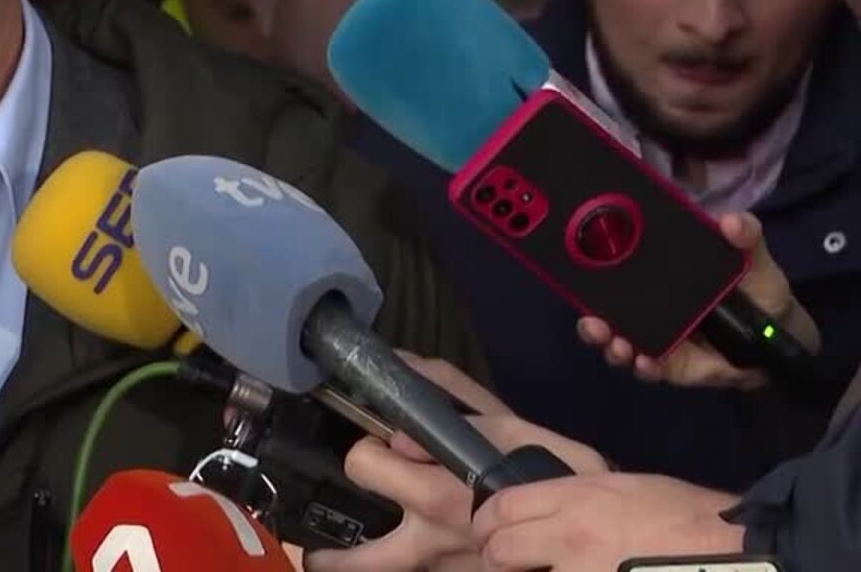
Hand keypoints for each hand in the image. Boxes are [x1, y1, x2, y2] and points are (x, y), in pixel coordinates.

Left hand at [304, 355, 607, 570]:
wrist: (604, 531)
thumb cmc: (552, 467)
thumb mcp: (504, 420)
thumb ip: (448, 396)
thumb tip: (399, 369)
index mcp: (436, 496)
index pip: (364, 465)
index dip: (367, 452)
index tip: (380, 449)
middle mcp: (433, 546)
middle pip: (358, 562)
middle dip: (332, 558)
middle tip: (317, 553)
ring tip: (329, 569)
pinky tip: (401, 563)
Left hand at [472, 473, 741, 571]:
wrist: (732, 553)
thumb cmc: (687, 516)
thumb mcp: (624, 488)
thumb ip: (576, 499)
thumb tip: (545, 513)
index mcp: (576, 499)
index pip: (502, 508)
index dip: (485, 521)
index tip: (486, 531)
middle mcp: (569, 537)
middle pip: (499, 549)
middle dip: (495, 556)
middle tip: (503, 561)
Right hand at [577, 211, 816, 387]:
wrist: (778, 334)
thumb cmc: (756, 288)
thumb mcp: (752, 258)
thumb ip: (746, 236)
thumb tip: (731, 222)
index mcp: (657, 276)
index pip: (615, 272)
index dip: (592, 274)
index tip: (581, 272)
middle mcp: (647, 306)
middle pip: (606, 313)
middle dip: (592, 322)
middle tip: (592, 323)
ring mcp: (657, 337)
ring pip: (620, 343)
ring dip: (612, 347)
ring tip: (618, 347)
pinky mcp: (671, 364)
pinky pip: (651, 368)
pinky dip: (645, 367)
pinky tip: (647, 363)